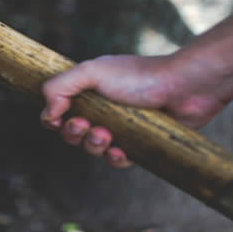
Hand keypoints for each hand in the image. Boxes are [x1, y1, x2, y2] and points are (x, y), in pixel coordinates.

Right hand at [40, 54, 229, 166]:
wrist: (184, 88)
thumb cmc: (140, 76)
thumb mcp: (92, 72)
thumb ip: (60, 86)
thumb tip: (48, 113)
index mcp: (90, 89)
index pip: (59, 110)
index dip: (55, 118)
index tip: (60, 117)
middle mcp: (103, 108)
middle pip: (73, 132)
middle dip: (74, 133)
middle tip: (86, 125)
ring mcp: (122, 126)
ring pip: (94, 148)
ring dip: (93, 146)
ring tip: (107, 135)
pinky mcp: (139, 143)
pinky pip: (118, 159)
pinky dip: (115, 157)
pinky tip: (120, 149)